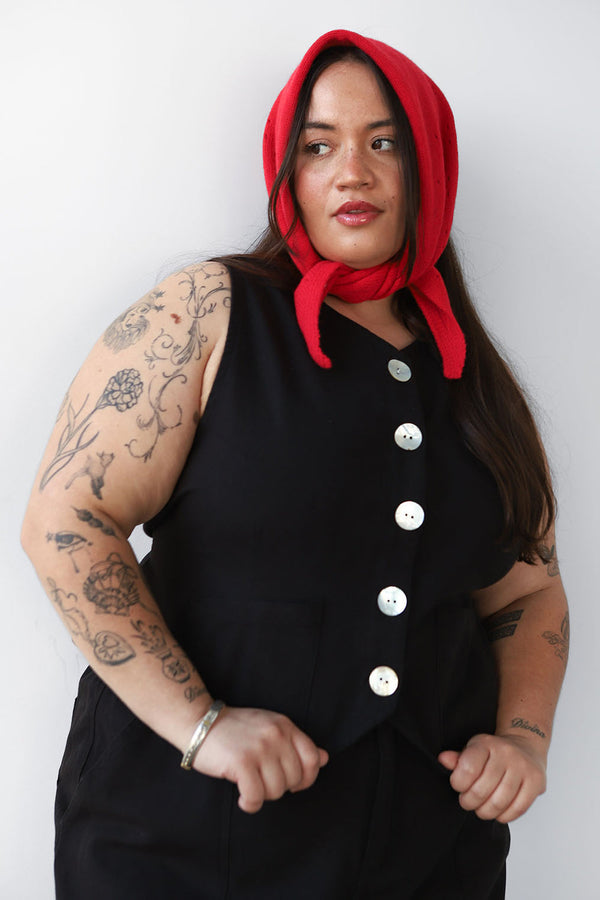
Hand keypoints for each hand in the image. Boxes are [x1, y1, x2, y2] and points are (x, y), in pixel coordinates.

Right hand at [192, 706, 328, 813]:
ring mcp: (260, 748)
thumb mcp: (270, 728)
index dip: (306, 778)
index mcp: (285, 726)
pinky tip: (243, 798)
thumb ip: (296, 743)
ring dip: (263, 796)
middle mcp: (276, 735)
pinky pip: (256, 797)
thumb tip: (324, 758)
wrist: (200, 722)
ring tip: (250, 786)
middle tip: (261, 781)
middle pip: (294, 779)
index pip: (313, 759)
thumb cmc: (236, 729)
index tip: (291, 783)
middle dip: (279, 788)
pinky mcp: (242, 762)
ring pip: (277, 791)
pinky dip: (250, 804)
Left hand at [438, 732, 546, 822]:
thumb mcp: (474, 750)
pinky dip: (504, 816)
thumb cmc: (494, 753)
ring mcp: (523, 767)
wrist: (526, 746)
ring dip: (485, 812)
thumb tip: (442, 760)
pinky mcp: (536, 782)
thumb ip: (458, 759)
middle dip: (470, 802)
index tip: (459, 786)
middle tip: (468, 802)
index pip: (467, 769)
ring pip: (499, 803)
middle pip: (481, 790)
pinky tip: (498, 811)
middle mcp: (506, 753)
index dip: (458, 784)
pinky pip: (517, 809)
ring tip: (482, 809)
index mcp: (486, 743)